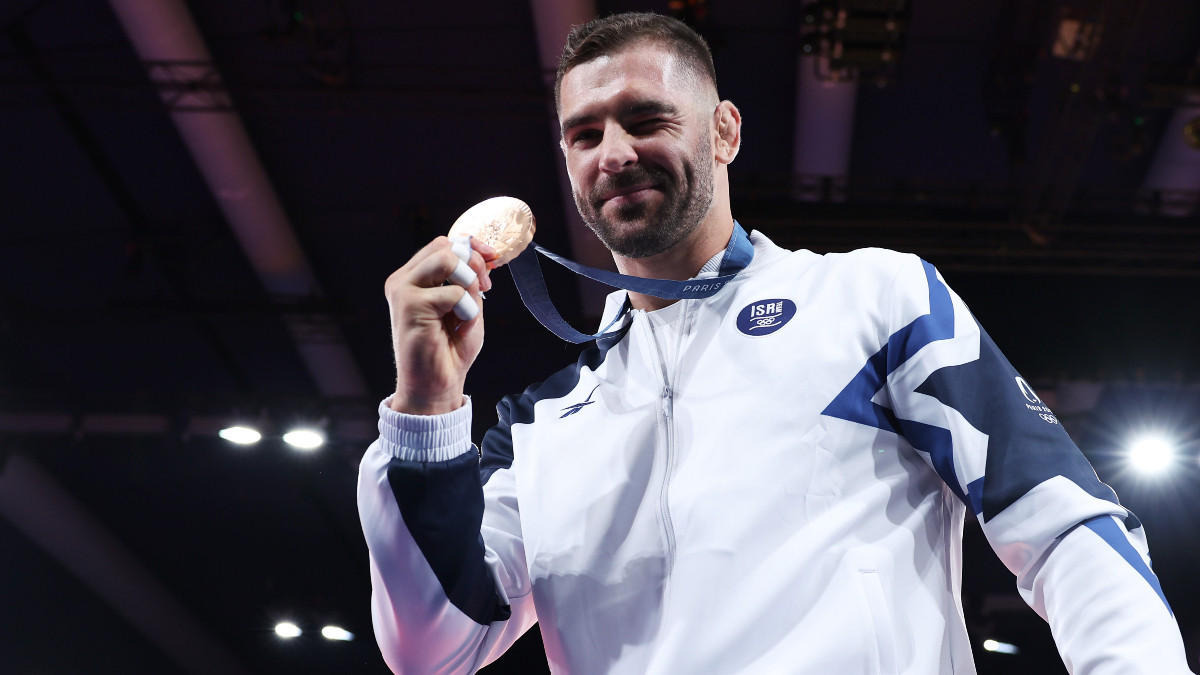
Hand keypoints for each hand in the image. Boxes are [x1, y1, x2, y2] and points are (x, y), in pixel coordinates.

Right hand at [385, 236, 496, 413]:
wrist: (436, 385)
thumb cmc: (450, 349)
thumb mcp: (466, 306)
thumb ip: (469, 281)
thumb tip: (483, 254)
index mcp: (414, 278)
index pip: (443, 244)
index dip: (472, 247)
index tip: (492, 259)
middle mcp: (403, 280)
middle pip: (445, 245)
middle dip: (474, 263)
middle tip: (484, 288)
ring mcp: (403, 290)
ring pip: (447, 259)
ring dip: (468, 283)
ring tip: (467, 311)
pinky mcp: (409, 305)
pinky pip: (453, 292)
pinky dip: (466, 311)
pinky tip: (458, 328)